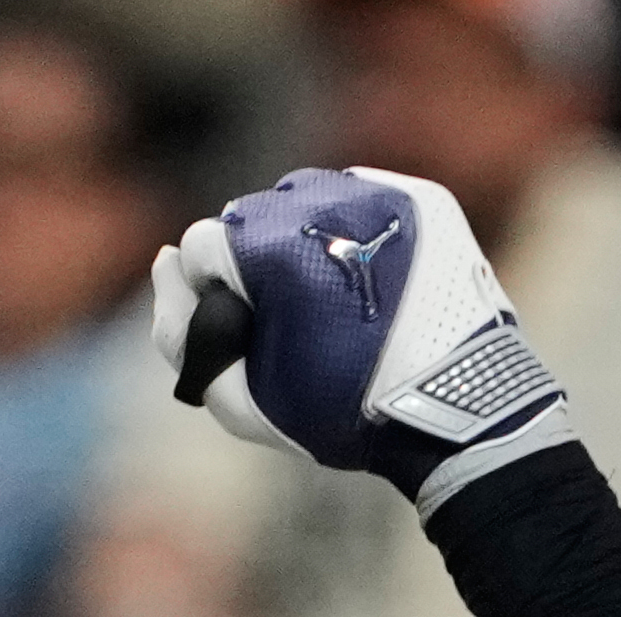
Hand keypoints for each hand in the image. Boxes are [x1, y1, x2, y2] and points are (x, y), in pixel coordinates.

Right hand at [150, 167, 573, 508]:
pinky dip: (358, 232)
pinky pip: (365, 199)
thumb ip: (178, 333)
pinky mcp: (423, 199)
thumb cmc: (341, 415)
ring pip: (307, 198)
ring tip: (336, 298)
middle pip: (252, 215)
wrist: (459, 416)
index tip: (252, 332)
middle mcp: (319, 203)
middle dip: (259, 263)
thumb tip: (162, 262)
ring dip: (305, 237)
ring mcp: (377, 195)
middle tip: (300, 320)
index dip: (217, 296)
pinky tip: (372, 281)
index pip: (200, 246)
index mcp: (266, 247)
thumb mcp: (239, 399)